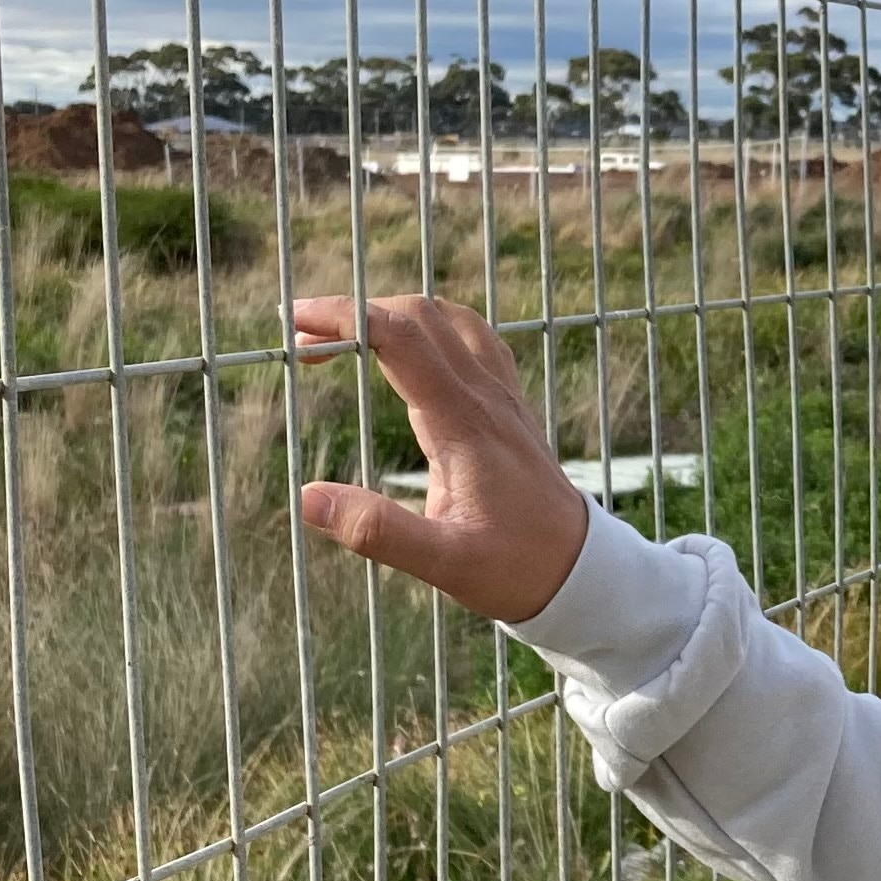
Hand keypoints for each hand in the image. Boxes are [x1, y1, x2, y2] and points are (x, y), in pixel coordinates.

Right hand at [289, 295, 589, 623]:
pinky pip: (474, 341)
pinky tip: (412, 350)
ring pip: (450, 320)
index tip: (298, 321)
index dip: (346, 317)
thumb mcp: (444, 564)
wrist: (582, 570)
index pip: (401, 339)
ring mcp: (503, 397)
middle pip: (421, 316)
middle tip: (305, 336)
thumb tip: (308, 497)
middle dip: (358, 310)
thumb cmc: (517, 569)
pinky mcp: (510, 407)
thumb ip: (378, 531)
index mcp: (464, 423)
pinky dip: (433, 328)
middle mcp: (486, 397)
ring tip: (347, 337)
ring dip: (396, 314)